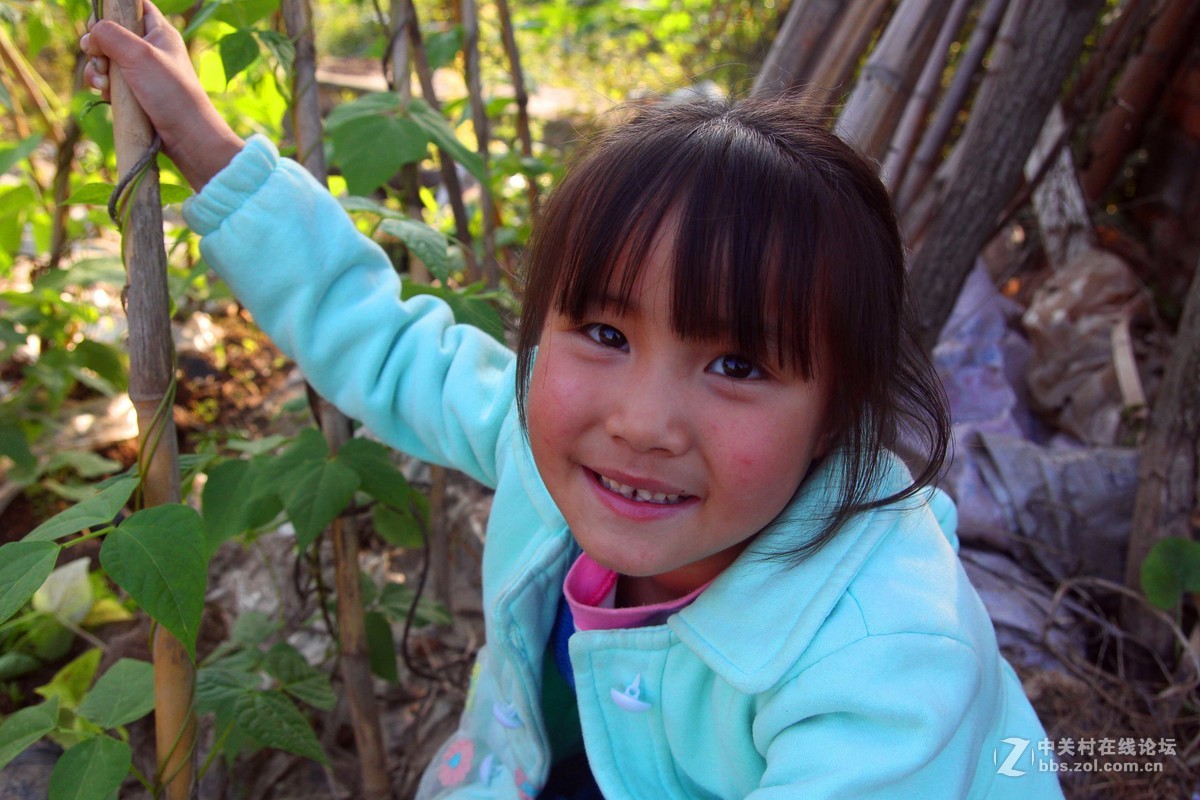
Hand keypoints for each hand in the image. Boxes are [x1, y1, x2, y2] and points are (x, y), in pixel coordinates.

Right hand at [81, 0, 242, 188]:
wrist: (187, 137)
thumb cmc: (171, 93)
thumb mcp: (140, 55)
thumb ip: (111, 35)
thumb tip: (92, 33)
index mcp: (159, 32)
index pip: (133, 5)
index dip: (112, 10)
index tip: (100, 24)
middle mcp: (151, 49)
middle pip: (111, 33)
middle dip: (97, 45)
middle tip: (100, 58)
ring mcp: (141, 72)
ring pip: (105, 58)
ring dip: (97, 68)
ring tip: (104, 82)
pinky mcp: (134, 92)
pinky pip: (109, 81)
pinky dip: (102, 85)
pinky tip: (105, 94)